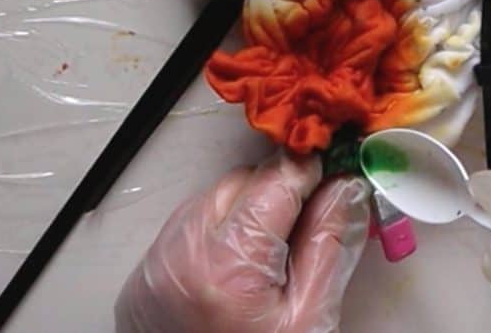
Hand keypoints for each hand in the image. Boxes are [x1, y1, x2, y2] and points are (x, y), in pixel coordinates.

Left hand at [115, 152, 369, 332]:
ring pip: (215, 200)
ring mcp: (156, 262)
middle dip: (280, 195)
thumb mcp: (310, 319)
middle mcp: (182, 250)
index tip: (337, 175)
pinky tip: (236, 271)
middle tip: (306, 231)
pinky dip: (217, 235)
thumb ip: (330, 245)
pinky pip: (188, 228)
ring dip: (247, 213)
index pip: (280, 176)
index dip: (314, 172)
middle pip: (245, 181)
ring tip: (268, 260)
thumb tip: (347, 187)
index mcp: (228, 262)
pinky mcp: (142, 276)